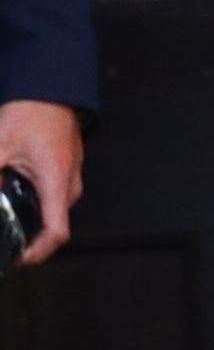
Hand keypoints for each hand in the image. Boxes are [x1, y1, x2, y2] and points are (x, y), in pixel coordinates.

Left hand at [0, 100, 84, 265]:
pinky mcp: (67, 172)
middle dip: (28, 237)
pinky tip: (13, 193)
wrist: (52, 91)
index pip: (56, 232)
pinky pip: (53, 198)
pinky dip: (35, 204)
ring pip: (52, 211)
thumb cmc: (31, 113)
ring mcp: (71, 179)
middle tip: (4, 238)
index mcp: (55, 181)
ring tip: (5, 214)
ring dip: (31, 219)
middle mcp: (69, 185)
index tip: (18, 259)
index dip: (38, 252)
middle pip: (52, 225)